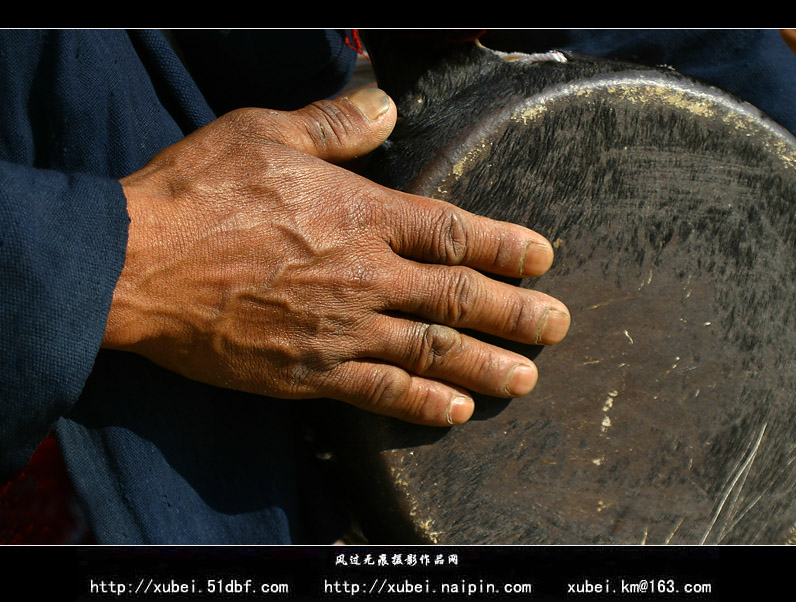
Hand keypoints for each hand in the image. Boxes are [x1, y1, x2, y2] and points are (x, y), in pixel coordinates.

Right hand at [104, 88, 569, 425]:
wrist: (137, 265)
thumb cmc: (199, 194)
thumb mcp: (266, 134)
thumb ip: (335, 127)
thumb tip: (384, 107)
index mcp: (360, 215)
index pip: (453, 232)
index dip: (504, 245)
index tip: (541, 259)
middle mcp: (363, 277)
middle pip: (458, 298)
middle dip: (515, 313)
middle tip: (557, 327)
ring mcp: (339, 330)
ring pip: (431, 352)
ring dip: (485, 367)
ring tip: (524, 380)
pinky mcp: (307, 373)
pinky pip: (378, 393)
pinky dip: (419, 405)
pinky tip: (452, 414)